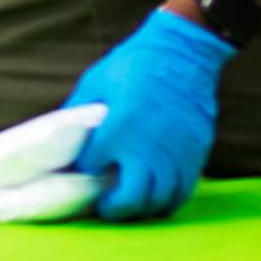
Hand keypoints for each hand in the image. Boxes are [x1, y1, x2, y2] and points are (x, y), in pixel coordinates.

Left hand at [61, 4, 235, 220]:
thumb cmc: (134, 63)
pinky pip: (183, 189)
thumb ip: (80, 112)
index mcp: (118, 126)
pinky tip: (156, 196)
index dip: (84, 173)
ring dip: (142, 209)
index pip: (92, 167)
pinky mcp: (195, 152)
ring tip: (130, 204)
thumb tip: (65, 137)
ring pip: (160, 200)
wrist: (183, 51)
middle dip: (114, 209)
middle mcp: (147, 146)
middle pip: (131, 198)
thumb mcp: (96, 81)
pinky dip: (168, 199)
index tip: (82, 174)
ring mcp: (175, 152)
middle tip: (105, 207)